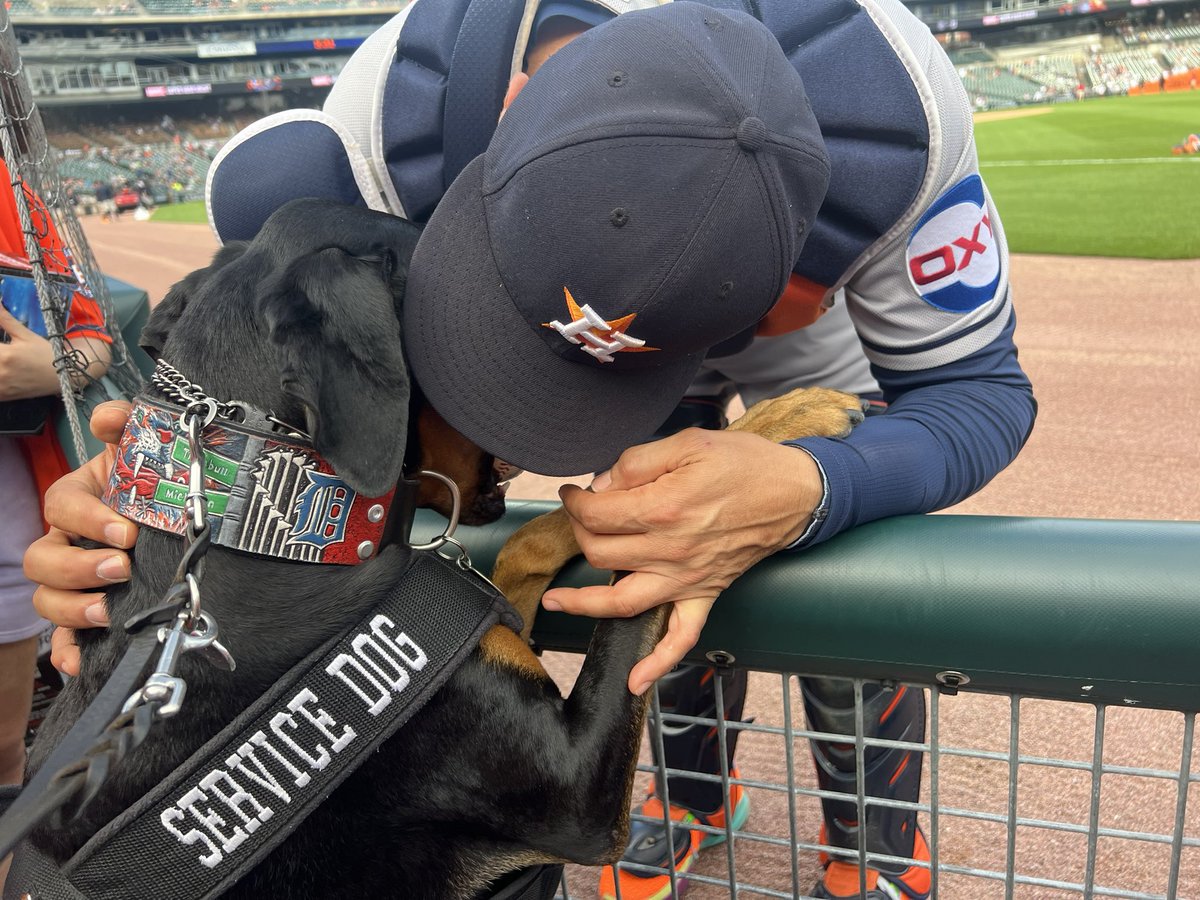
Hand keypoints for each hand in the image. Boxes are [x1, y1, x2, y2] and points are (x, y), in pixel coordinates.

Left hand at [0, 304, 63, 399]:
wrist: (65, 375)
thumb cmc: (46, 353)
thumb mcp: (26, 335)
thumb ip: (5, 319)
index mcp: (4, 354)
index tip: (0, 343)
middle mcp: (1, 372)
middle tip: (2, 351)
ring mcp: (2, 386)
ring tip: (1, 359)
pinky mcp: (3, 396)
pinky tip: (1, 373)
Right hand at [24, 401, 136, 674]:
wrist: (181, 512)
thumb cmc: (155, 483)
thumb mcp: (144, 449)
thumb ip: (127, 426)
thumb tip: (110, 418)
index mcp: (78, 500)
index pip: (61, 506)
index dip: (87, 518)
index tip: (126, 531)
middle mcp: (68, 540)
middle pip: (42, 558)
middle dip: (77, 567)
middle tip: (120, 568)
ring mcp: (75, 579)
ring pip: (46, 598)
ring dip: (72, 607)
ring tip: (107, 610)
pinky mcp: (88, 613)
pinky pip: (64, 638)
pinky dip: (68, 650)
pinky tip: (80, 661)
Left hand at [542, 428, 822, 693]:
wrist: (796, 492)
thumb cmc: (745, 463)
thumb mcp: (688, 443)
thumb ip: (637, 462)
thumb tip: (601, 485)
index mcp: (663, 508)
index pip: (596, 514)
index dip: (575, 501)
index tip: (573, 492)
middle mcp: (671, 550)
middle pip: (600, 553)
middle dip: (579, 533)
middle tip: (580, 517)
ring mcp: (687, 578)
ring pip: (622, 602)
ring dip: (584, 604)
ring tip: (556, 601)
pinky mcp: (706, 594)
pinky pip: (681, 638)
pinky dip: (657, 663)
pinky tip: (635, 681)